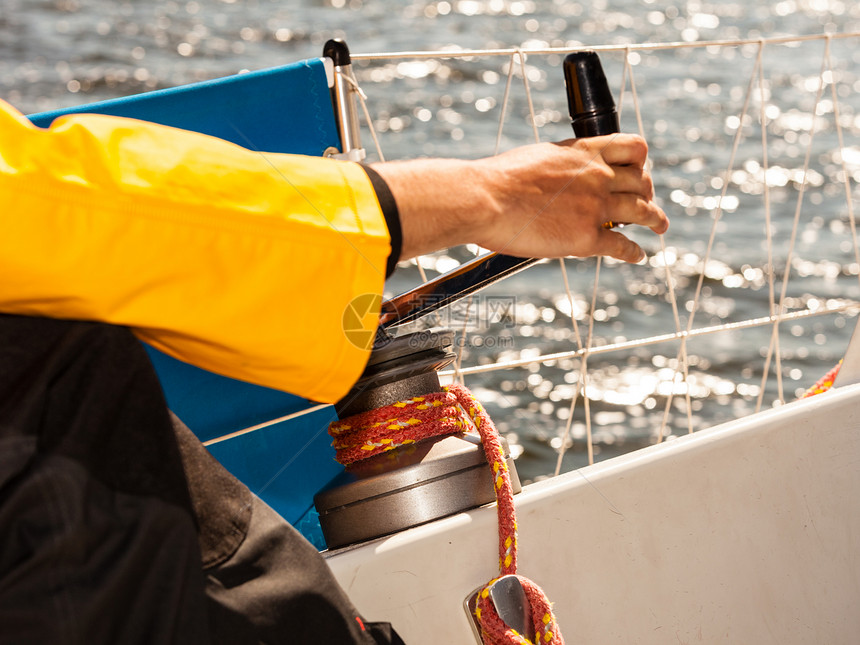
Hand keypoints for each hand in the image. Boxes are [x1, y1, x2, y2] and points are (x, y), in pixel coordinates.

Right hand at [371, 133, 668, 263]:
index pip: (632, 148)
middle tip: (648, 202)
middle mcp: (597, 176)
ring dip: (655, 220)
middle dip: (647, 192)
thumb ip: (556, 167)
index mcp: (584, 151)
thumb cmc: (497, 180)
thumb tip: (552, 178)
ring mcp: (596, 207)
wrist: (485, 199)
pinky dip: (633, 252)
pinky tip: (637, 256)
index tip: (640, 170)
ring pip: (642, 211)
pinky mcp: (587, 238)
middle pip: (642, 181)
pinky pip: (622, 246)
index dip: (641, 162)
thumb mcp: (535, 158)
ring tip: (660, 226)